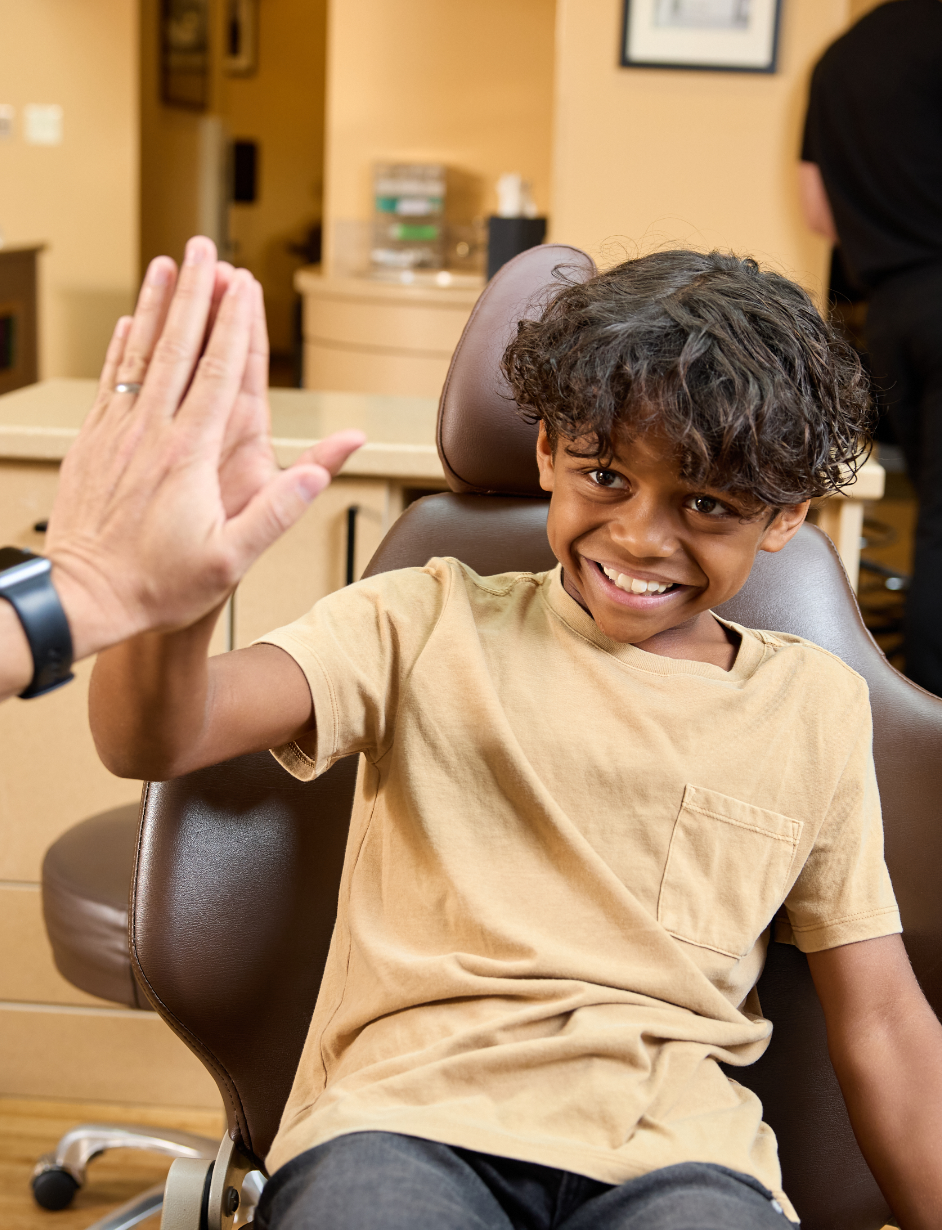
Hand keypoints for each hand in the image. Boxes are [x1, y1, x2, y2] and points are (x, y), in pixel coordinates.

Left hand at [43, 237, 364, 661]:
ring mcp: (115, 433)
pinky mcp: (90, 443)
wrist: (81, 597)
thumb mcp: (231, 559)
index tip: (244, 283)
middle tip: (204, 247)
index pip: (218, 374)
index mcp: (189, 454)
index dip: (234, 324)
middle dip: (194, 293)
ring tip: (165, 264)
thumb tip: (318, 471)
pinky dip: (119, 346)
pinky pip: (109, 380)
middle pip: (177, 346)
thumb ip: (277, 511)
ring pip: (138, 353)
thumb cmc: (158, 585)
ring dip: (153, 305)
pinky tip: (125, 323)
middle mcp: (150, 433)